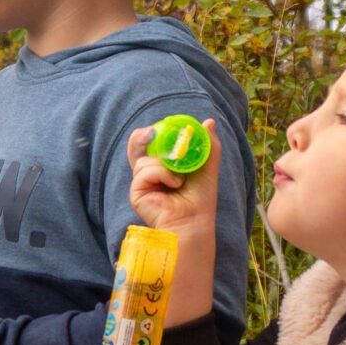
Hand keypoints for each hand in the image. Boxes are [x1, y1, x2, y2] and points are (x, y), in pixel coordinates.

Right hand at [126, 116, 220, 322]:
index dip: (154, 133)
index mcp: (163, 167)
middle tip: (153, 132)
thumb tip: (208, 122)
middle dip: (144, 136)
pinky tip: (174, 185)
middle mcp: (149, 174)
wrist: (193, 222)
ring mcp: (141, 183)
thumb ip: (208, 145)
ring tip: (180, 179)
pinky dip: (161, 174)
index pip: (152, 144)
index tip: (163, 126)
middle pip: (138, 147)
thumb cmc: (201, 200)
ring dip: (166, 165)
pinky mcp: (137, 192)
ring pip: (145, 159)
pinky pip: (145, 171)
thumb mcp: (207, 168)